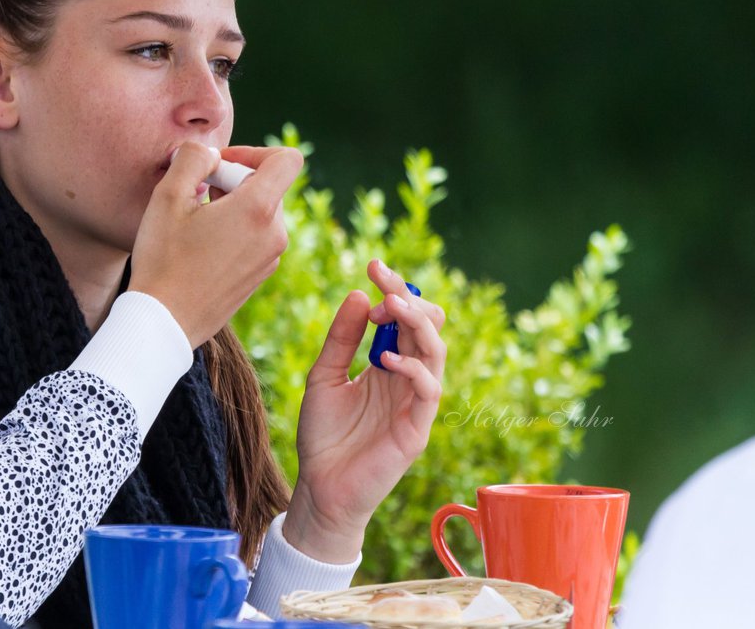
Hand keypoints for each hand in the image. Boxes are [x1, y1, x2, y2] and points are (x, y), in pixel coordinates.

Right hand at [129, 142, 302, 346]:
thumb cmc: (163, 259)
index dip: (254, 151)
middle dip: (234, 180)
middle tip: (195, 193)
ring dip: (232, 205)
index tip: (220, 165)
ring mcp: (270, 258)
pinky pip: (256, 237)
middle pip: (269, 185)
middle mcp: (274, 234)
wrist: (162, 322)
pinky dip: (234, 229)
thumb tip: (210, 153)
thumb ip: (193, 158)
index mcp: (258, 210)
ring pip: (261, 211)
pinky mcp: (260, 276)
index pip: (287, 159)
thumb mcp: (168, 196)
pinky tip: (200, 245)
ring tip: (194, 221)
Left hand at [283, 259, 446, 561]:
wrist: (319, 488)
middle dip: (408, 300)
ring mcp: (415, 404)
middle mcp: (407, 380)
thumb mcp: (324, 376)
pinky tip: (384, 358)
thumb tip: (357, 295)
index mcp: (388, 365)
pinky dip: (412, 369)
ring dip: (417, 325)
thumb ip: (340, 339)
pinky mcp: (416, 430)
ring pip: (436, 354)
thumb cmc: (323, 436)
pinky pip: (429, 392)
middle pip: (426, 329)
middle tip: (383, 283)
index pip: (405, 319)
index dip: (395, 291)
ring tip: (391, 306)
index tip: (373, 266)